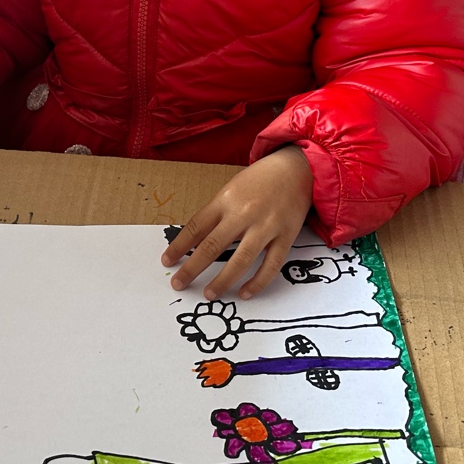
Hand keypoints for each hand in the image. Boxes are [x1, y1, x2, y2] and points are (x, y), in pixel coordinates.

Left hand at [161, 146, 313, 300]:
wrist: (297, 168)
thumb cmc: (260, 180)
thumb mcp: (231, 189)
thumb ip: (216, 213)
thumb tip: (195, 242)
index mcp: (226, 199)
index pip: (196, 227)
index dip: (179, 246)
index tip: (167, 261)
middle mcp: (244, 213)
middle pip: (213, 246)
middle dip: (192, 268)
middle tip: (178, 283)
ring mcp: (266, 226)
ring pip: (241, 260)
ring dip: (223, 281)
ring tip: (209, 294)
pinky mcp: (286, 236)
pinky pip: (271, 265)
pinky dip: (258, 282)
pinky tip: (245, 293)